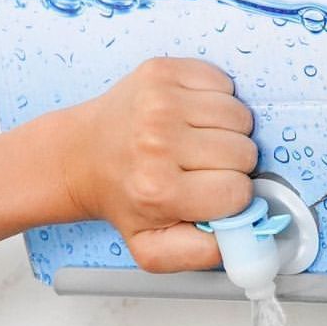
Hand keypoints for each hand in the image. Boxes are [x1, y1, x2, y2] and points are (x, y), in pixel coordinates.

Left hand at [58, 57, 256, 270]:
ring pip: (240, 116)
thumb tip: (247, 238)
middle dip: (231, 164)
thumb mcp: (152, 248)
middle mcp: (158, 142)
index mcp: (159, 189)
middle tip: (198, 167)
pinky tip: (190, 114)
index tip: (207, 193)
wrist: (79, 155)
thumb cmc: (122, 198)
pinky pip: (224, 83)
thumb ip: (203, 254)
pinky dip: (216, 99)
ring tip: (195, 139)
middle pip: (244, 152)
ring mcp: (160, 101)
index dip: (230, 196)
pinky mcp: (162, 71)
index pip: (238, 192)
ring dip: (227, 130)